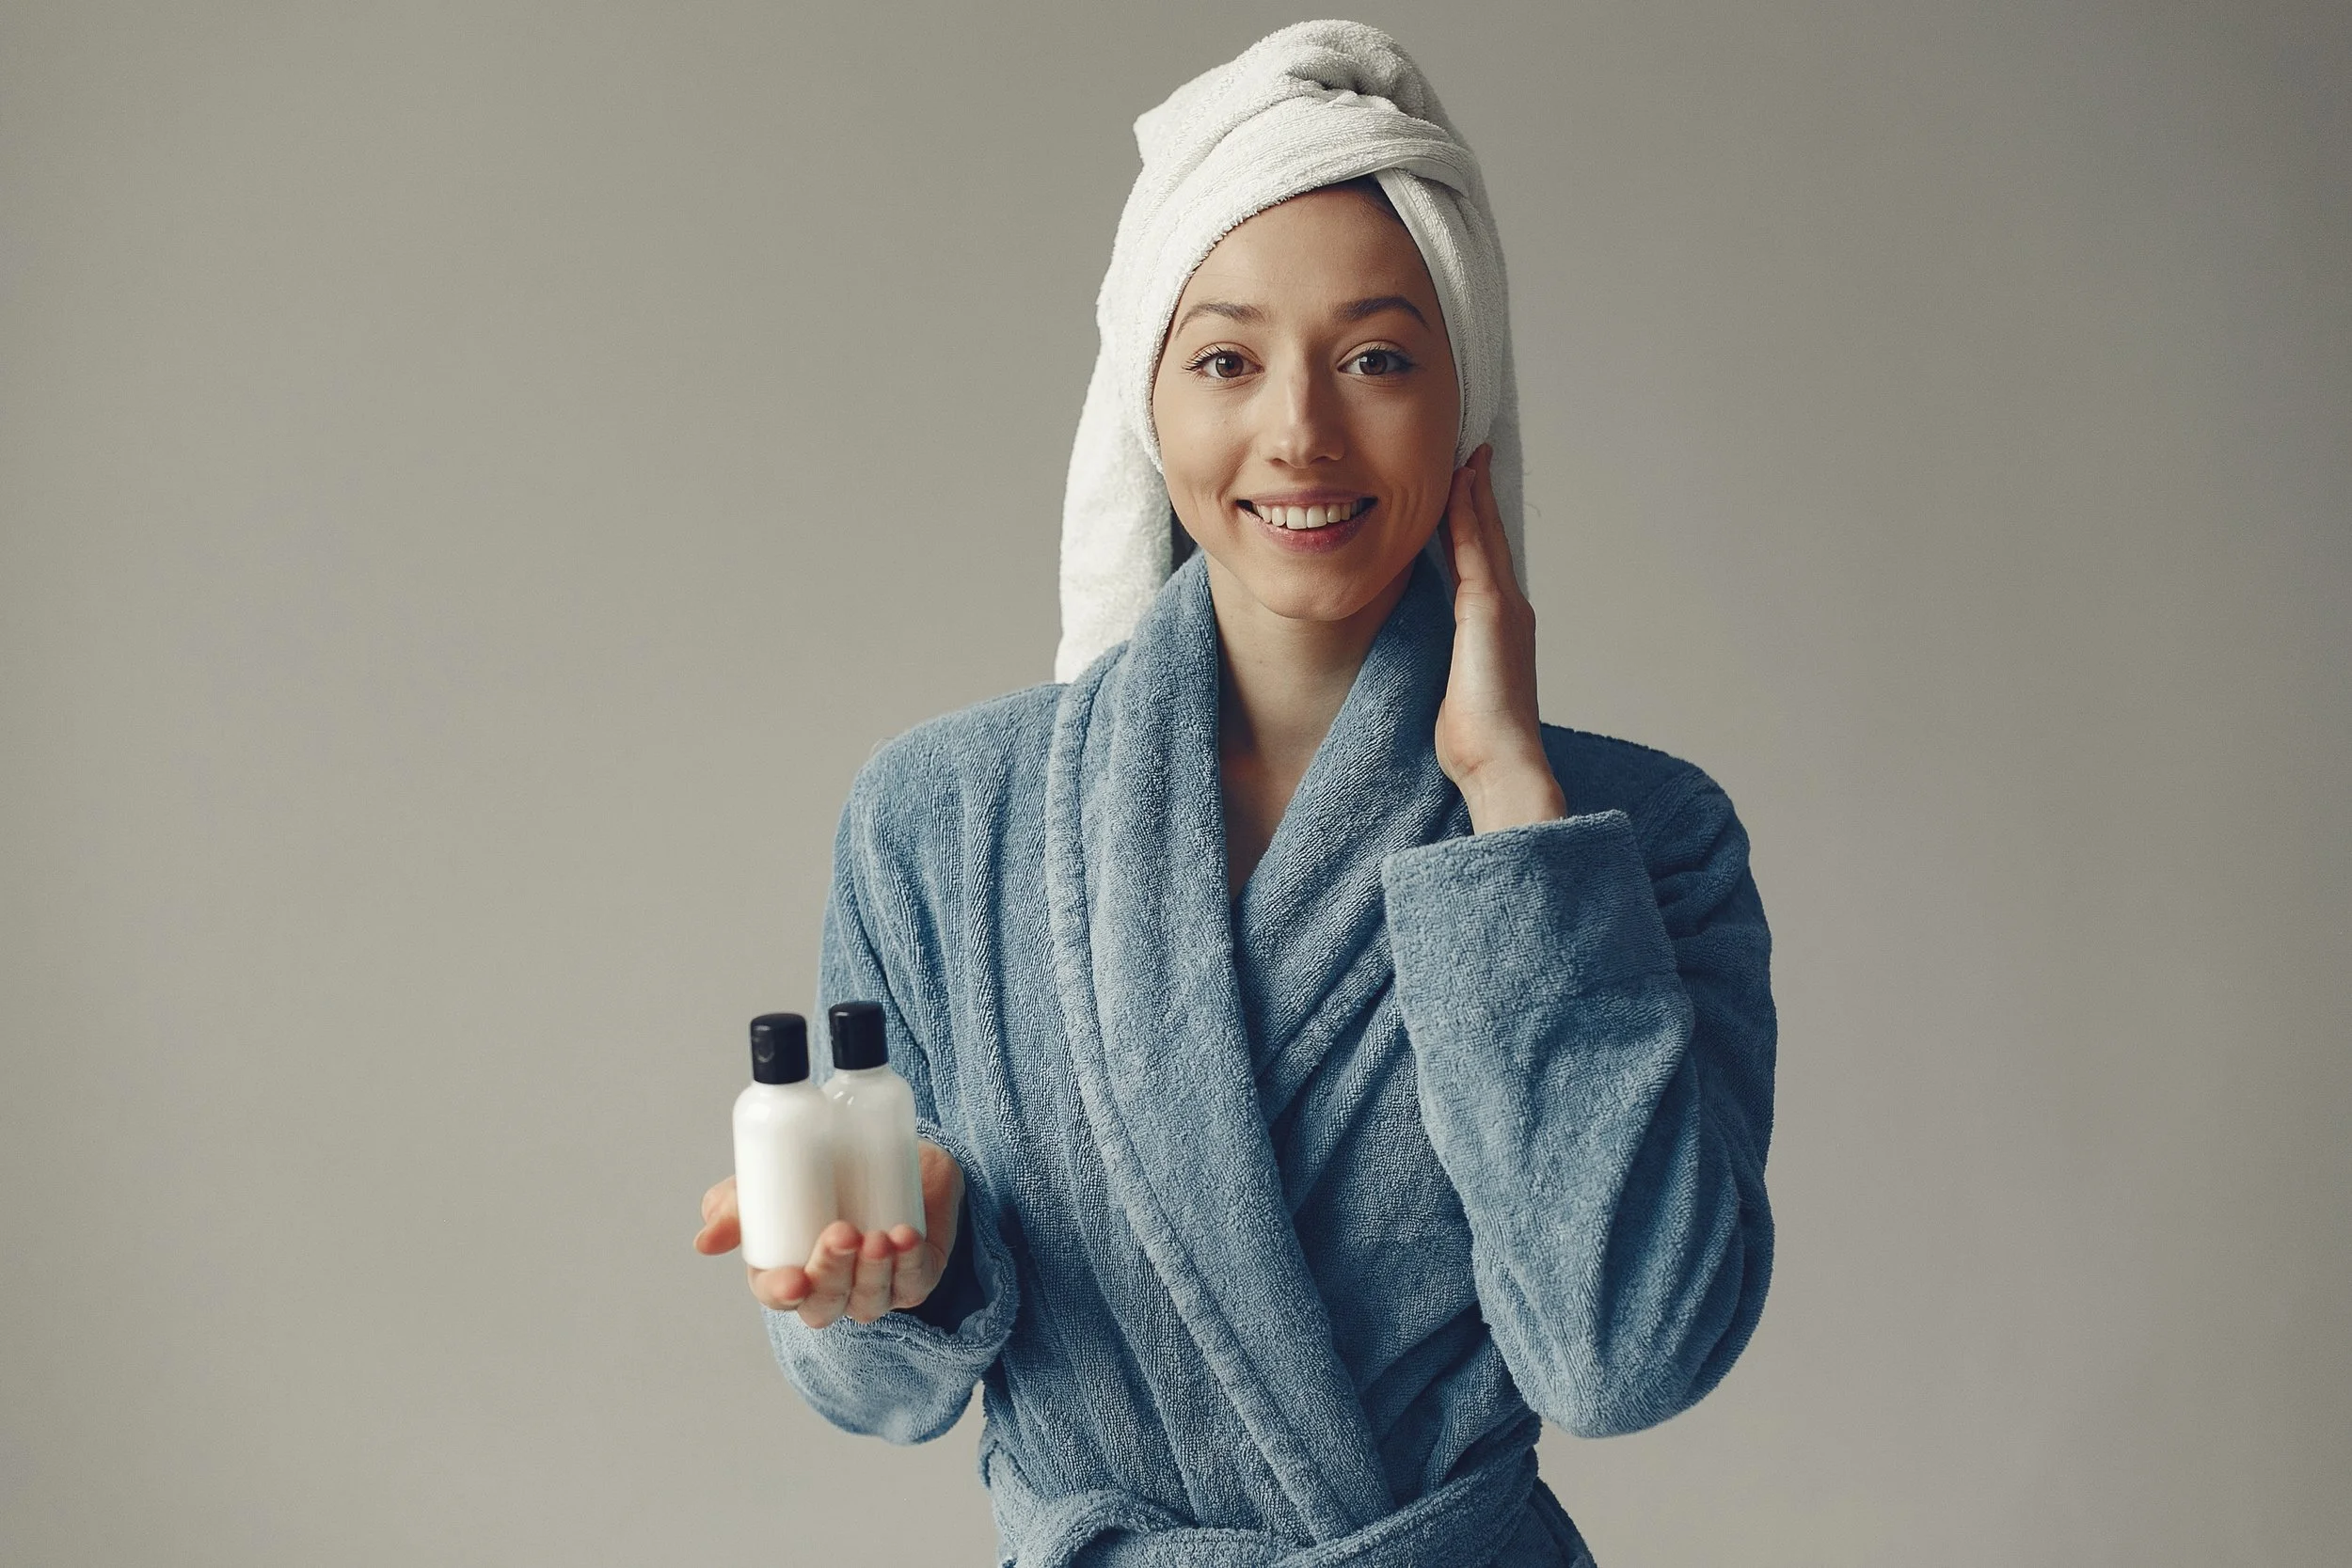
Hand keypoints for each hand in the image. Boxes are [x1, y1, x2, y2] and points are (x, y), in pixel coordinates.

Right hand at [694, 1139, 965, 1327]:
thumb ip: (736, 1204)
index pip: (779, 1295)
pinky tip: (907, 1238)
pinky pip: (914, 1281)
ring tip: (879, 1236)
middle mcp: (833, 1287)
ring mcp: (876, 1286)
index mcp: (791, 1270)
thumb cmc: (827, 1169)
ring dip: (873, 1272)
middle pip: (825, 1305)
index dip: (783, 1292)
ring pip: (870, 1300)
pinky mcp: (917, 1273)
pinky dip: (910, 1263)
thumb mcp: (776, 1179)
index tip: (793, 1279)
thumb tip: (705, 1241)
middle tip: (841, 1233)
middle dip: (832, 1275)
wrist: (890, 1145)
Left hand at [1433, 443, 1568, 830]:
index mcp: (1503, 630)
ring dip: (1473, 492)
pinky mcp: (1489, 609)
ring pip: (1484, 533)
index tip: (1468, 493)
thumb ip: (1454, 667)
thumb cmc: (1478, 743)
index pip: (1486, 564)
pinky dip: (1465, 512)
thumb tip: (1435, 666)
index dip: (1477, 526)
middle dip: (1481, 496)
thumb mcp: (1460, 694)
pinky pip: (1472, 547)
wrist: (1504, 764)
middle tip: (1473, 454)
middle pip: (1491, 538)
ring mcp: (1504, 606)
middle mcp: (1511, 610)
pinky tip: (1455, 484)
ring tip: (1464, 456)